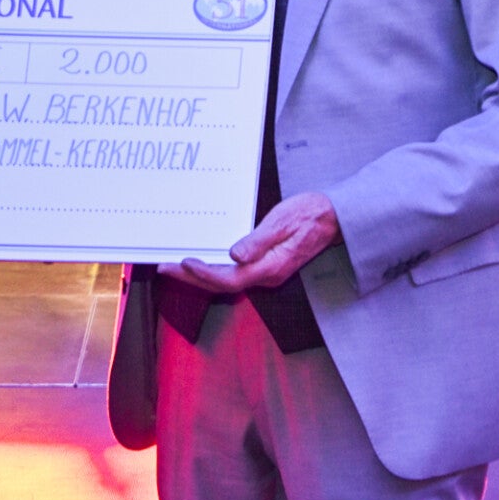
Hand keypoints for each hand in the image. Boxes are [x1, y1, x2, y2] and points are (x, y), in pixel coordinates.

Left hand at [160, 191, 340, 291]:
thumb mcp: (283, 222)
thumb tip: (235, 255)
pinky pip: (234, 274)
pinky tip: (201, 260)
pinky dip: (214, 269)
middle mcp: (266, 276)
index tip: (183, 262)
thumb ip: (259, 241)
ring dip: (200, 276)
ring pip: (227, 281)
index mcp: (270, 268)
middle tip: (164, 266)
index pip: (230, 279)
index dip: (204, 274)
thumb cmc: (309, 215)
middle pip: (223, 285)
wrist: (334, 217)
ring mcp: (266, 273)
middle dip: (192, 278)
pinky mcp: (265, 266)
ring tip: (174, 266)